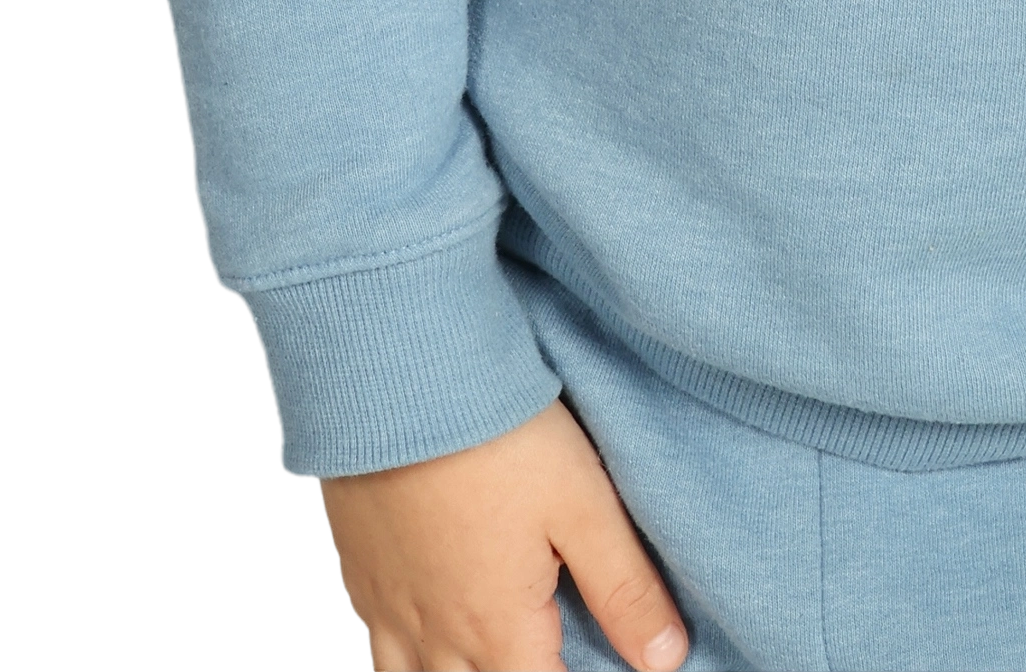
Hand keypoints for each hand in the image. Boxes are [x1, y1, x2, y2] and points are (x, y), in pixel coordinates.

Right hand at [318, 396, 689, 671]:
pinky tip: (426, 629)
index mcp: (498, 627)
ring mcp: (391, 609)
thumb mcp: (583, 503)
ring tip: (488, 648)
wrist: (397, 382)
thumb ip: (624, 588)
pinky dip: (404, 658)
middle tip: (542, 645)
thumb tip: (665, 656)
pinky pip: (377, 650)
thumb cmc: (493, 434)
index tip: (595, 661)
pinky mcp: (360, 575)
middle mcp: (438, 635)